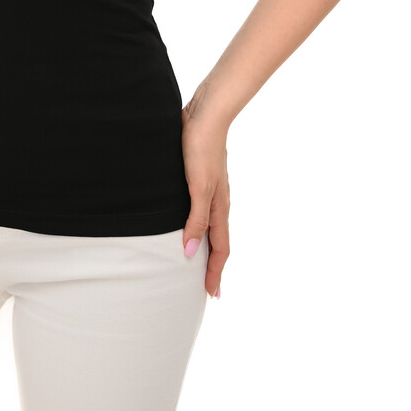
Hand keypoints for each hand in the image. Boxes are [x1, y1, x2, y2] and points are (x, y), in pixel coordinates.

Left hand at [180, 101, 230, 298]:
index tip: (212, 295)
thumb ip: (196, 219)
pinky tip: (190, 224)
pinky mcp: (201, 177)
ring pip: (211, 226)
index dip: (215, 272)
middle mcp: (218, 201)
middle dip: (214, 266)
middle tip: (208, 288)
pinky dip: (199, 226)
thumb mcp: (198, 187)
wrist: (204, 115)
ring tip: (198, 262)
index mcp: (219, 207)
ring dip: (207, 247)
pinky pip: (202, 211)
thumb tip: (191, 252)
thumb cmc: (200, 149)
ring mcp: (211, 189)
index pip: (221, 248)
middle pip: (218, 241)